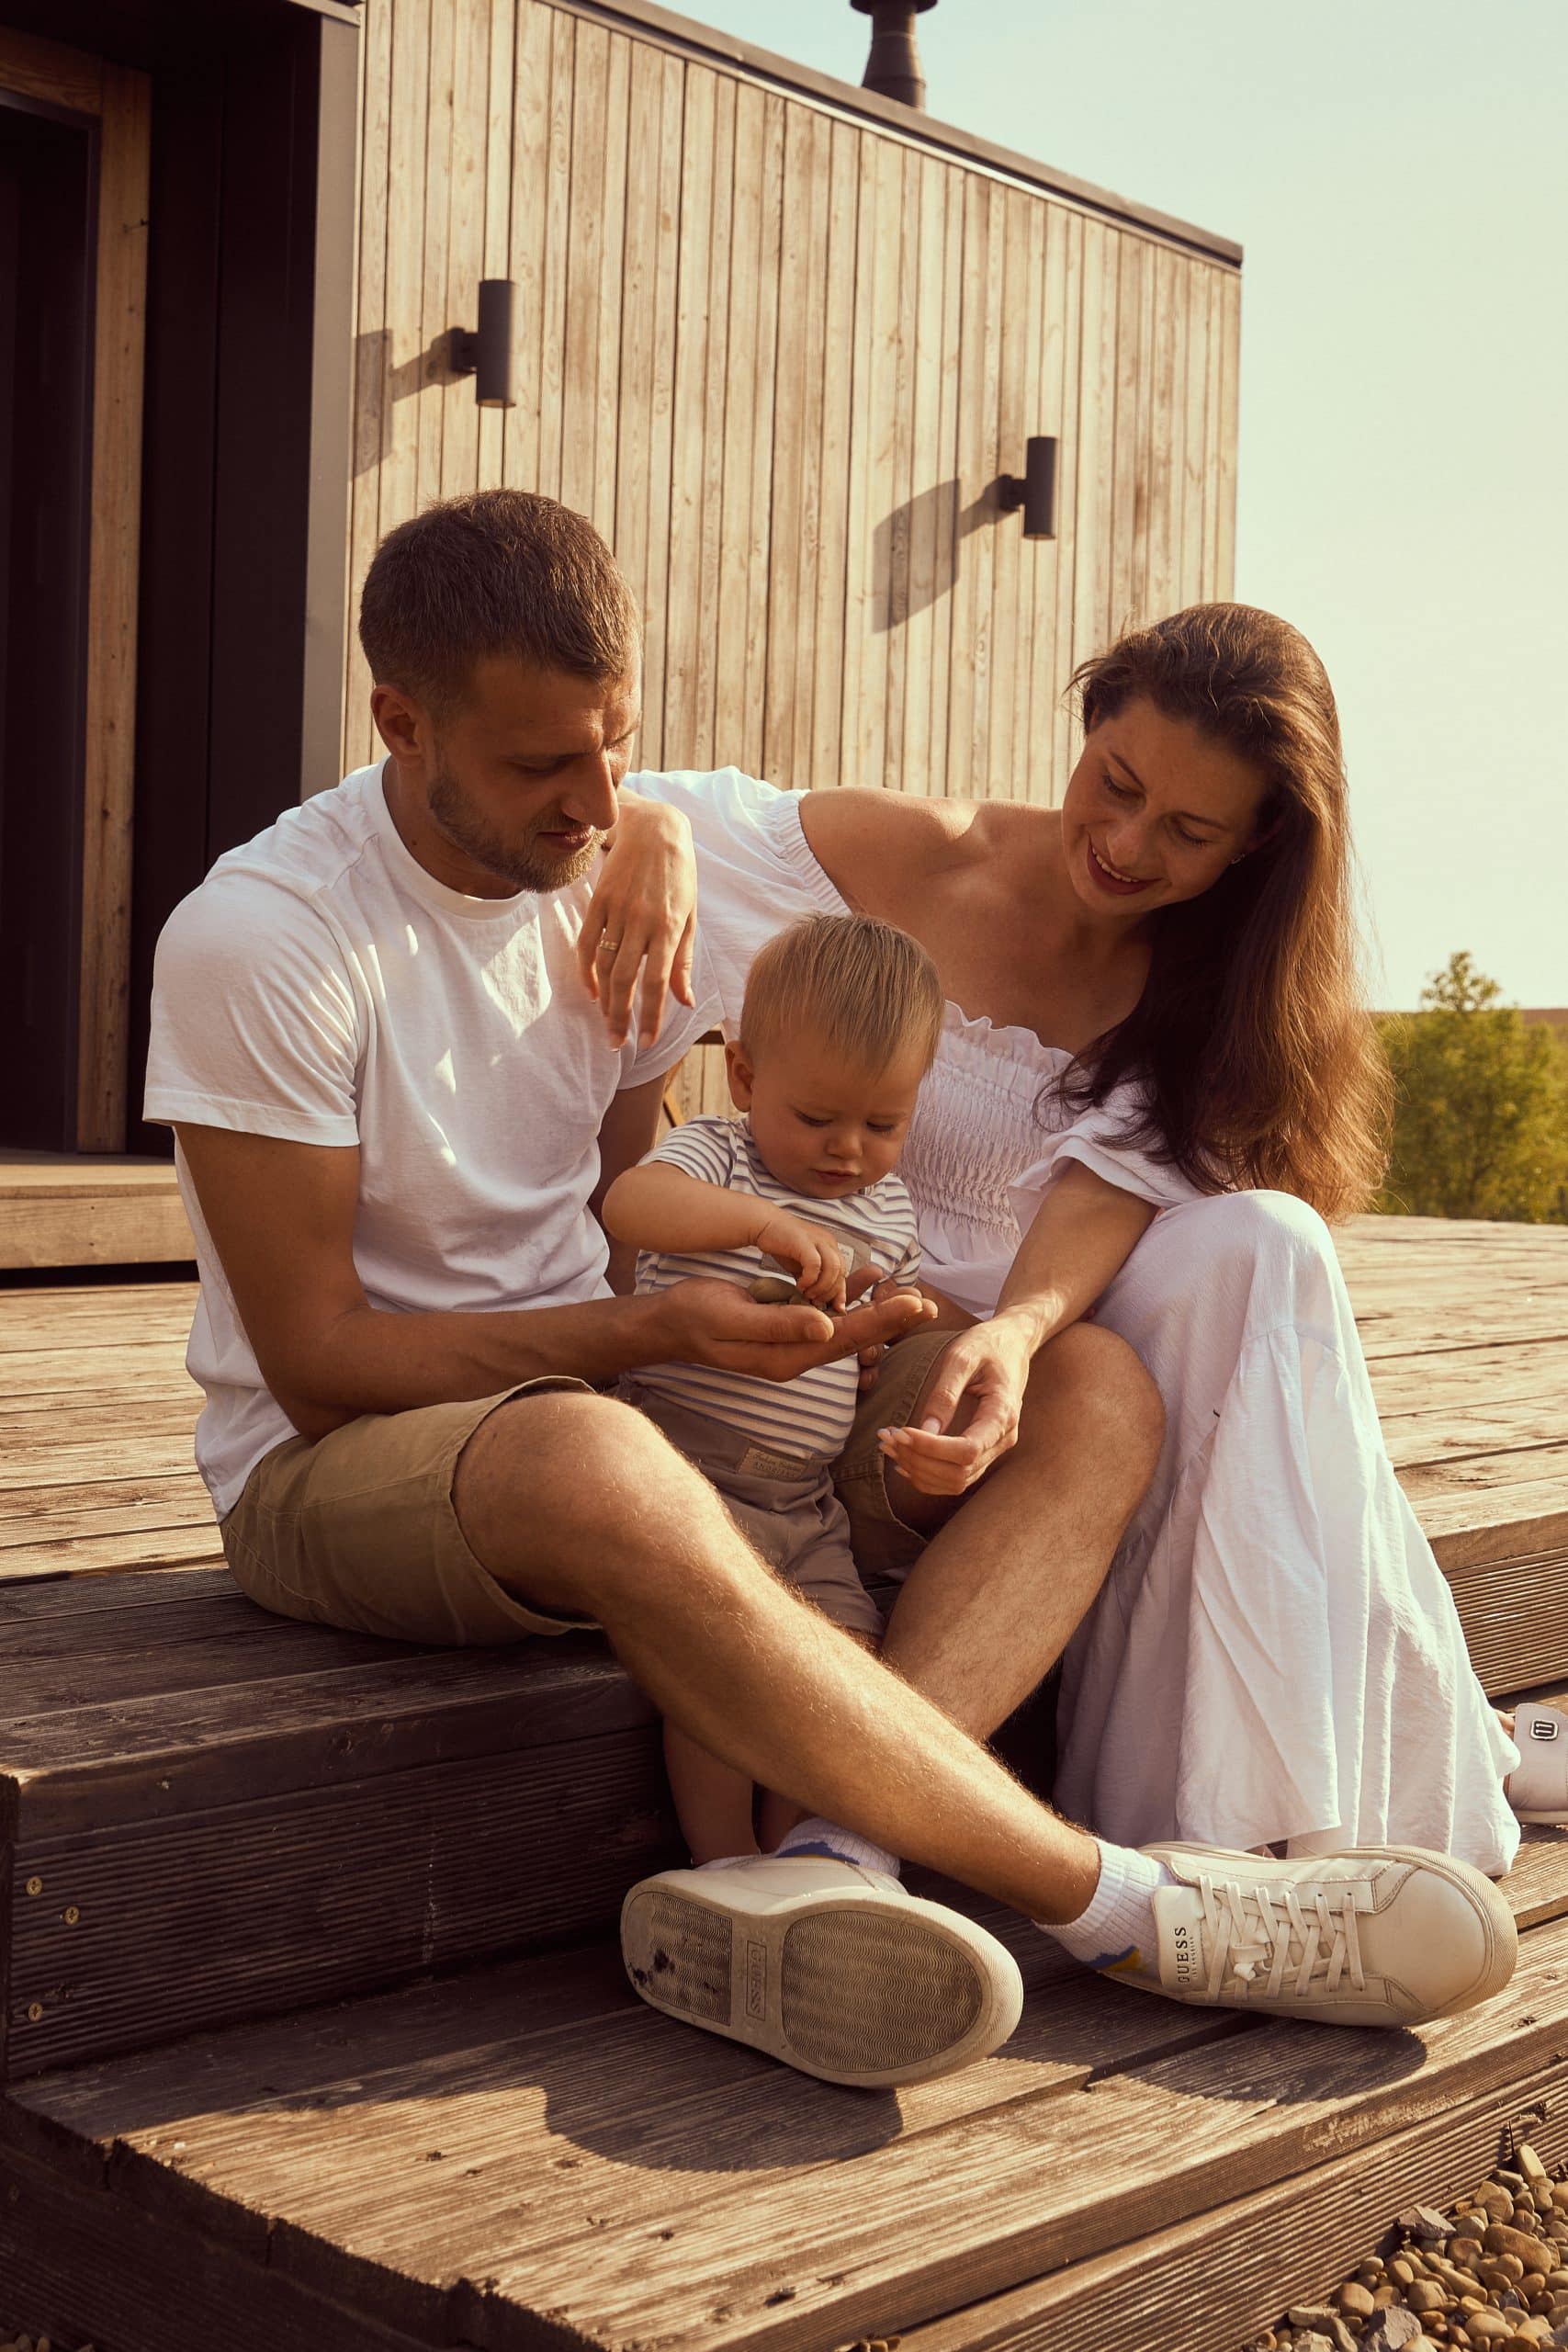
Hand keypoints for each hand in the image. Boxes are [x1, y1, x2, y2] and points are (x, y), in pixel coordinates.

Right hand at [577, 797, 697, 1048]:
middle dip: (620, 1017)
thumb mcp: (690, 916)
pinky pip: (586, 944)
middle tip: (616, 1043)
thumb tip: (684, 1002)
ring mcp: (616, 911)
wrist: (654, 829)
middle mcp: (641, 922)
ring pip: (604, 966)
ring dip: (604, 1000)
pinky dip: (586, 971)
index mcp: (668, 928)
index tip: (645, 1042)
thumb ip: (683, 961)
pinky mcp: (598, 902)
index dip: (649, 1016)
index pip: (656, 982)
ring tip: (607, 1023)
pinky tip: (591, 991)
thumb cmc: (679, 876)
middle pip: (625, 981)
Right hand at [655, 1278, 930, 1384]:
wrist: (668, 1323)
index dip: (882, 1321)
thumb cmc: (696, 1316)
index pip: (845, 1338)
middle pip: (852, 1337)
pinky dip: (848, 1300)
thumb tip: (828, 1326)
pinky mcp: (784, 1331)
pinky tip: (866, 1283)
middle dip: (890, 1320)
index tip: (914, 1304)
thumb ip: (781, 1324)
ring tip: (909, 1298)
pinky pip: (825, 1317)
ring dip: (875, 1312)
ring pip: (843, 1328)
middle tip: (928, 1305)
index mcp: (786, 1357)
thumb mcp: (734, 1316)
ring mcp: (790, 1345)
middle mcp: (794, 1355)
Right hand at [753, 1210, 849, 1307]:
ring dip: (822, 1287)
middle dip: (830, 1292)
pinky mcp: (804, 1242)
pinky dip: (809, 1279)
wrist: (764, 1224)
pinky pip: (815, 1265)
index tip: (834, 1308)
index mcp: (831, 1247)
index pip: (843, 1273)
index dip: (840, 1293)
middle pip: (841, 1272)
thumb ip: (812, 1281)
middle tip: (815, 1302)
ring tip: (807, 1295)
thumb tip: (819, 1302)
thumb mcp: (801, 1267)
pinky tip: (799, 1285)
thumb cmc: (783, 1246)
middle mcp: (829, 1242)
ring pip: (833, 1269)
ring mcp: (818, 1240)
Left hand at [877, 1313, 1034, 1497]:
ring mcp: (997, 1448)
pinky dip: (928, 1475)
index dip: (930, 1448)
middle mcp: (1004, 1438)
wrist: (1013, 1344)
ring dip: (919, 1470)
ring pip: (956, 1481)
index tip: (900, 1431)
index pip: (967, 1450)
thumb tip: (926, 1430)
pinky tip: (904, 1461)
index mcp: (1003, 1413)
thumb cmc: (987, 1344)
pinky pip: (958, 1478)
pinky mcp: (986, 1451)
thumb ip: (945, 1393)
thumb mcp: (963, 1357)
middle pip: (959, 1472)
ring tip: (889, 1445)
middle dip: (918, 1460)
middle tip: (886, 1436)